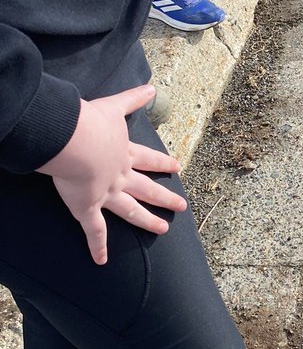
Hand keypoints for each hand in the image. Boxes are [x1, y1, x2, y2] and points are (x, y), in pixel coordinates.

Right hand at [38, 85, 185, 264]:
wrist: (75, 141)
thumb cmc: (89, 121)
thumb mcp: (113, 106)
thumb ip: (132, 98)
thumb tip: (152, 87)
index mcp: (123, 152)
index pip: (148, 159)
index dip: (163, 163)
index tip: (177, 167)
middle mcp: (119, 176)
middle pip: (147, 189)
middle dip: (165, 197)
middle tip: (182, 206)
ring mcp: (106, 194)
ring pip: (132, 211)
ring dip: (147, 222)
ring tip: (163, 230)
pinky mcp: (88, 208)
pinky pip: (94, 232)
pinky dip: (97, 247)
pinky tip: (101, 261)